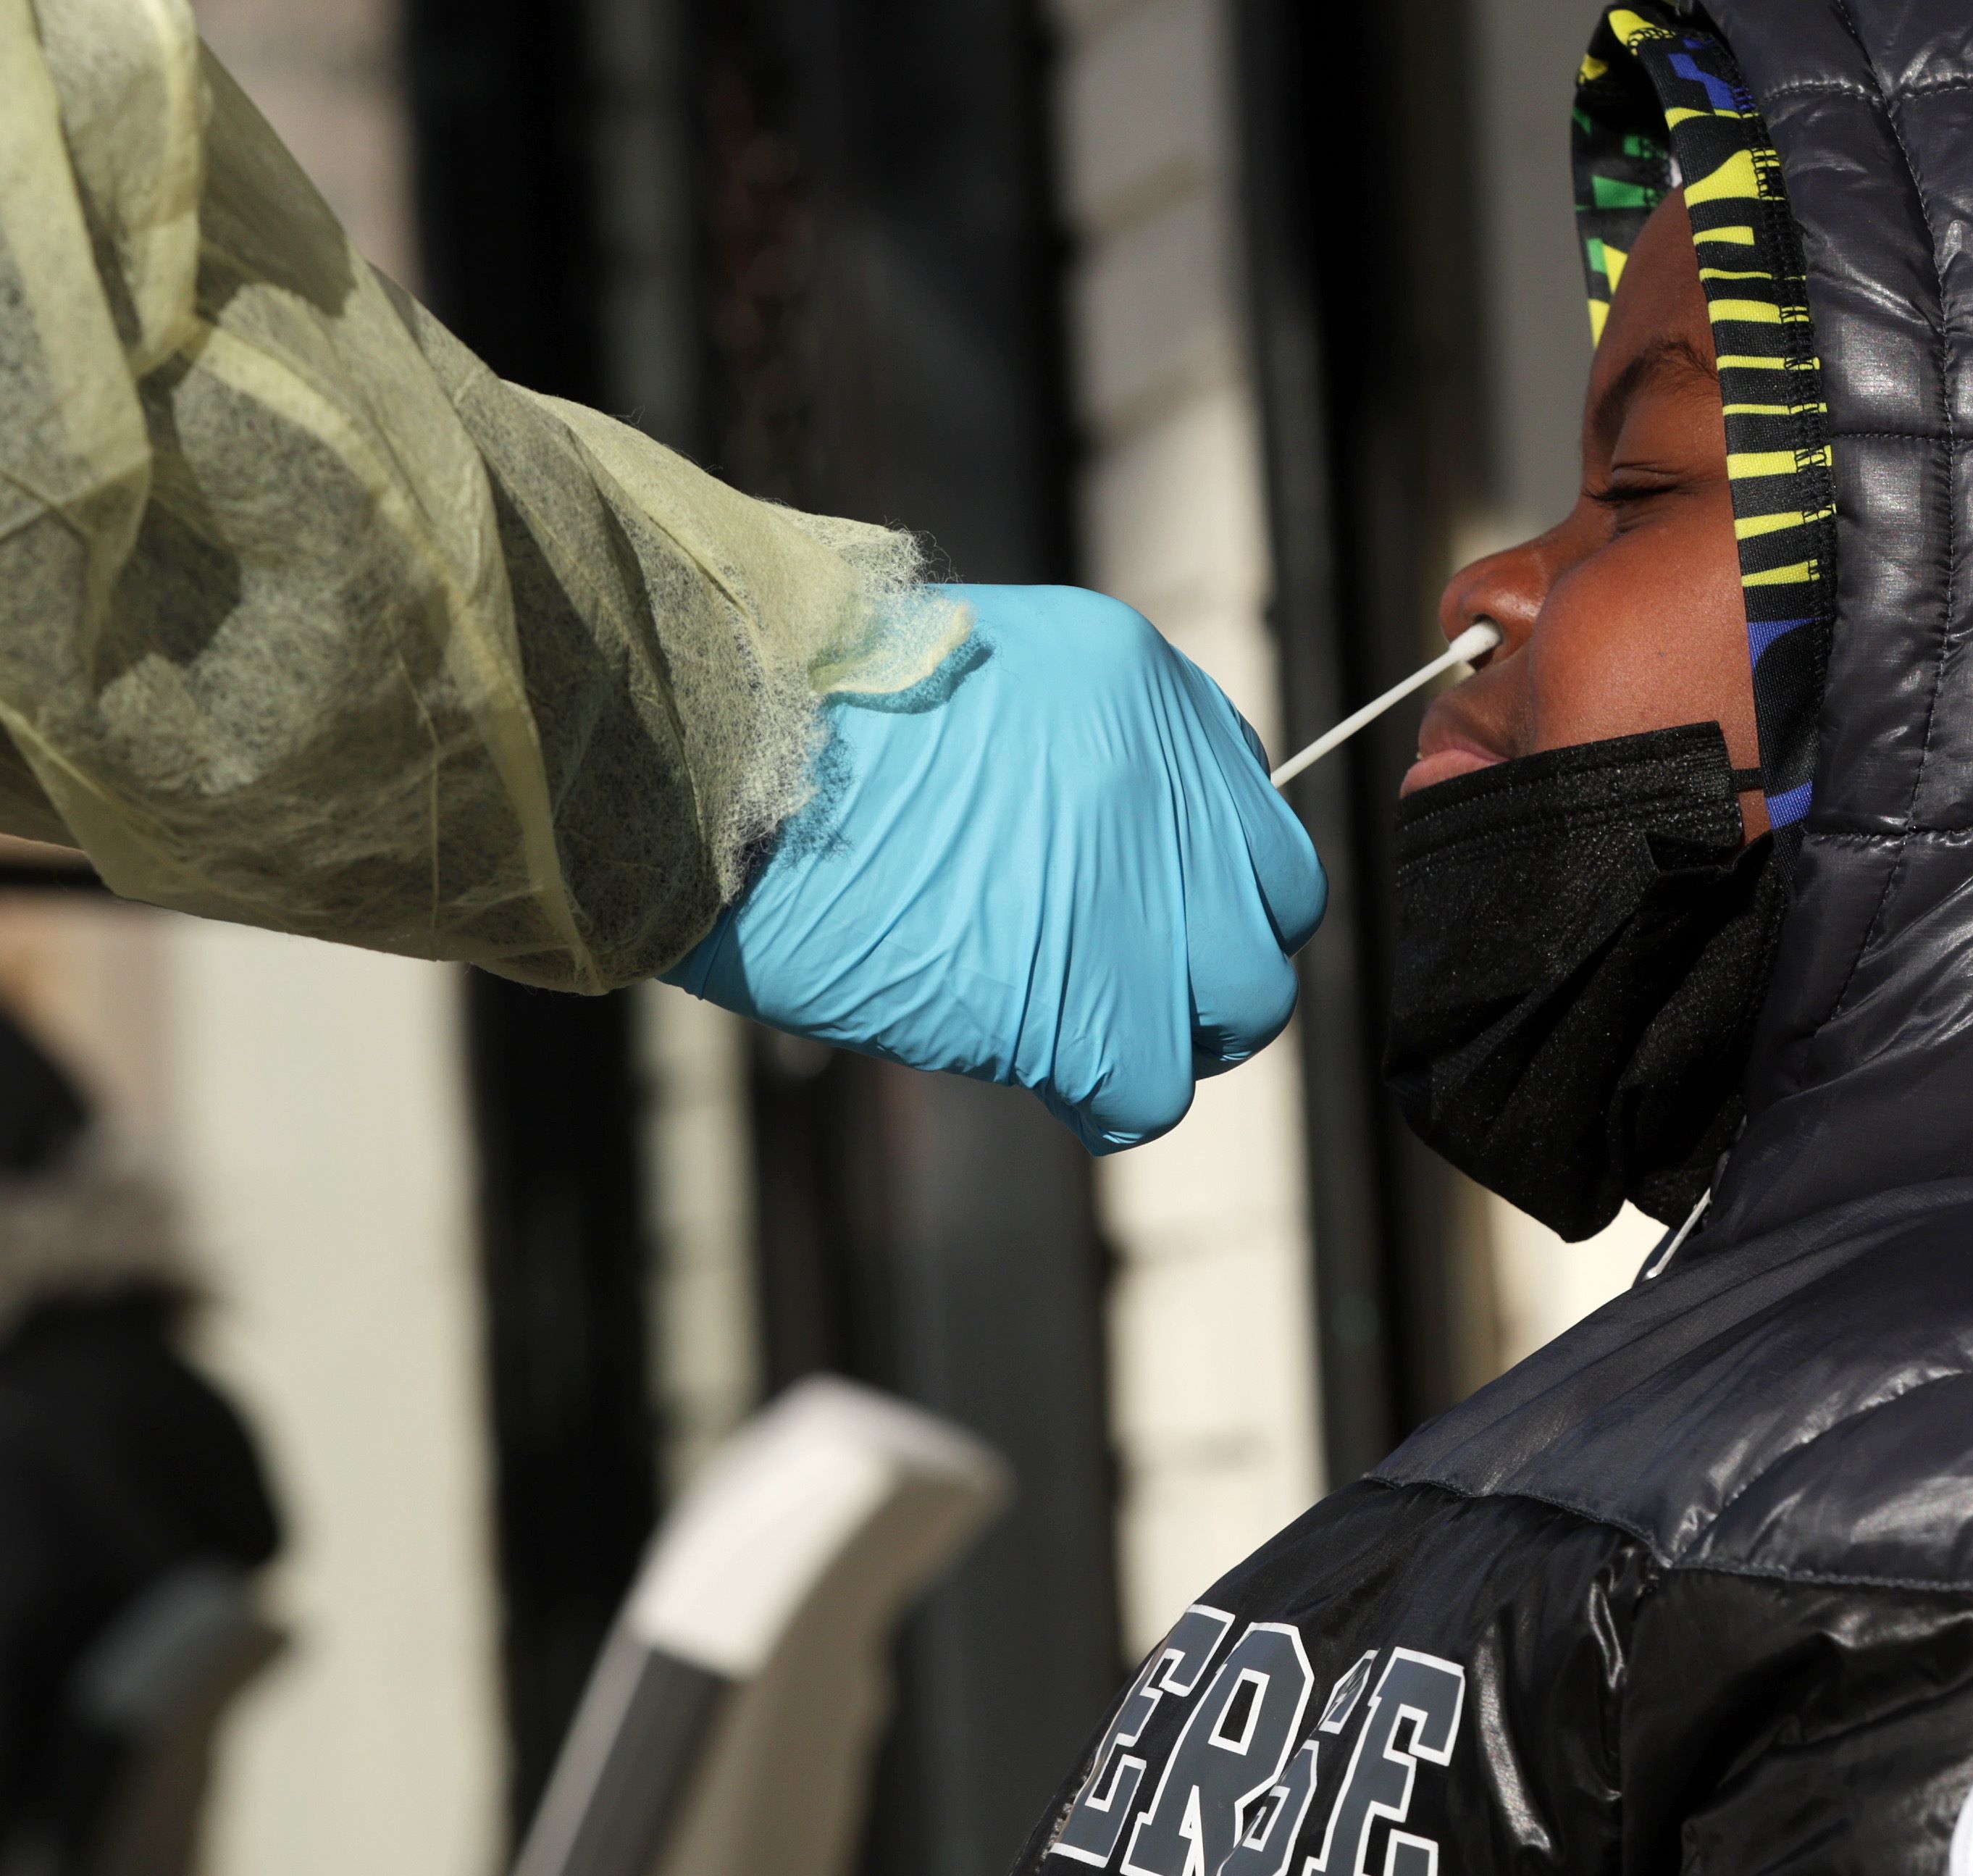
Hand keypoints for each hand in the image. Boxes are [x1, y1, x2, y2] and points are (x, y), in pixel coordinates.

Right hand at [663, 585, 1324, 1149]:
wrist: (701, 753)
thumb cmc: (788, 720)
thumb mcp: (968, 683)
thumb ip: (1070, 757)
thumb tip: (1109, 856)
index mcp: (1137, 679)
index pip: (1248, 809)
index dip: (1202, 883)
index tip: (1143, 916)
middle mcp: (1159, 773)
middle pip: (1271, 914)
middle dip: (1207, 967)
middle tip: (1120, 990)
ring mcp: (1130, 884)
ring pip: (1238, 1006)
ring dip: (1165, 1037)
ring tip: (1069, 1031)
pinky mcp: (1081, 995)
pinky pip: (1152, 1088)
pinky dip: (1105, 1098)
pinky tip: (1036, 1068)